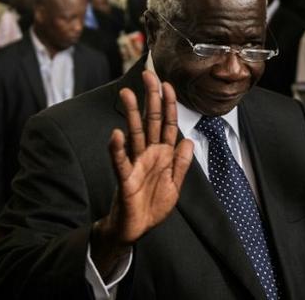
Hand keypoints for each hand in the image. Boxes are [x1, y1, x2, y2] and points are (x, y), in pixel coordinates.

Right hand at [90, 71, 193, 273]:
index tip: (168, 84)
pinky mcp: (125, 179)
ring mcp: (135, 164)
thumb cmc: (152, 206)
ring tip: (127, 94)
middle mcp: (148, 154)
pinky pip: (120, 161)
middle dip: (151, 98)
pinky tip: (116, 134)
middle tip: (148, 75)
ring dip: (131, 114)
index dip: (169, 105)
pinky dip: (118, 148)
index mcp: (162, 155)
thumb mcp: (174, 185)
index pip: (168, 124)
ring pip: (134, 134)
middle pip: (150, 121)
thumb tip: (188, 139)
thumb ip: (182, 163)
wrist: (134, 229)